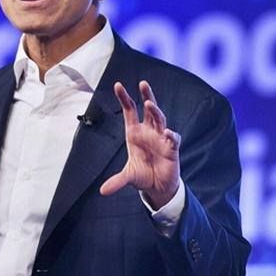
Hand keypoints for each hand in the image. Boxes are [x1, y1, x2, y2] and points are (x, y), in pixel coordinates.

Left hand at [100, 80, 180, 208]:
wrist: (158, 187)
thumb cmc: (143, 176)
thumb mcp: (128, 178)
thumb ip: (116, 182)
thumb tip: (102, 192)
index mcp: (134, 133)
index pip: (129, 111)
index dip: (124, 98)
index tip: (118, 85)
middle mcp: (148, 132)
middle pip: (148, 109)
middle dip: (146, 95)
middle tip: (142, 83)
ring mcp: (161, 139)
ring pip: (160, 119)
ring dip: (155, 111)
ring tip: (149, 103)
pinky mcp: (172, 149)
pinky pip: (172, 138)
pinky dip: (170, 135)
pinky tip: (167, 134)